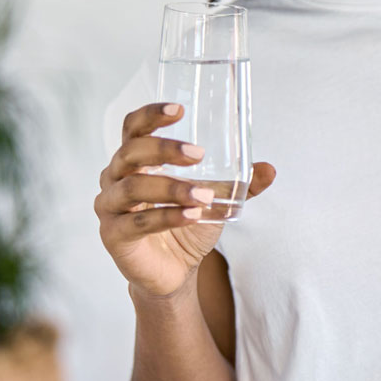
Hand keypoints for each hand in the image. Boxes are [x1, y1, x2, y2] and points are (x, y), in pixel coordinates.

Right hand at [95, 102, 276, 298]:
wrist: (175, 271)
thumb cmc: (187, 225)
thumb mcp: (217, 200)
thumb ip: (242, 184)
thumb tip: (270, 169)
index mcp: (135, 161)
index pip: (133, 128)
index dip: (151, 115)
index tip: (179, 110)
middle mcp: (115, 178)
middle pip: (130, 152)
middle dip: (164, 149)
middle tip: (197, 154)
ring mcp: (110, 207)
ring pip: (133, 188)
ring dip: (171, 188)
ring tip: (204, 195)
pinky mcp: (113, 236)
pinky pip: (138, 223)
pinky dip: (166, 216)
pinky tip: (192, 215)